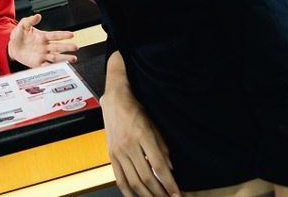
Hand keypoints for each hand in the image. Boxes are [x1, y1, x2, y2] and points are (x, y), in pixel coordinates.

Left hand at [7, 14, 77, 66]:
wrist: (12, 47)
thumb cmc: (18, 36)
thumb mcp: (23, 25)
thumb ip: (30, 20)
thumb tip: (37, 16)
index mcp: (43, 36)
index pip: (55, 35)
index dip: (63, 35)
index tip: (71, 34)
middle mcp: (45, 46)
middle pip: (58, 47)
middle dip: (67, 47)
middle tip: (75, 47)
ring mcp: (42, 55)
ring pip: (55, 57)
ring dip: (64, 58)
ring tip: (73, 59)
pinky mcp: (38, 63)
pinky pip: (46, 66)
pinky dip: (51, 67)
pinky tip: (58, 68)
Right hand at [102, 54, 179, 196]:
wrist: (114, 101)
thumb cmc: (135, 110)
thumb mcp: (154, 125)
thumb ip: (162, 147)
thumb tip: (170, 169)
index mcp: (142, 136)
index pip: (158, 166)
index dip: (169, 183)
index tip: (177, 193)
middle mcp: (129, 145)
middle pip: (146, 177)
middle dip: (160, 193)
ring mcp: (118, 151)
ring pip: (133, 181)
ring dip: (146, 195)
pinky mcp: (111, 155)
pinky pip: (119, 178)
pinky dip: (127, 191)